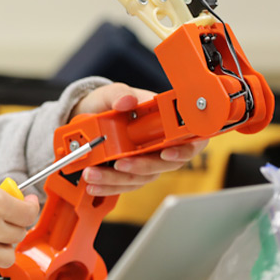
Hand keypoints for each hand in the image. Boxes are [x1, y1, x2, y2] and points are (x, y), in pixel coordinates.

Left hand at [71, 83, 206, 195]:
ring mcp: (146, 160)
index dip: (183, 150)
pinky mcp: (130, 172)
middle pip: (164, 164)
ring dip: (117, 179)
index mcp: (165, 122)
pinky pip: (124, 184)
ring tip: (94, 174)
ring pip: (141, 177)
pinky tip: (94, 185)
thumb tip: (127, 101)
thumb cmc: (109, 103)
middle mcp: (160, 145)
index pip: (189, 140)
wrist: (90, 115)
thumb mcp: (111, 93)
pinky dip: (108, 186)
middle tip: (120, 164)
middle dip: (142, 167)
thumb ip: (119, 94)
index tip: (166, 153)